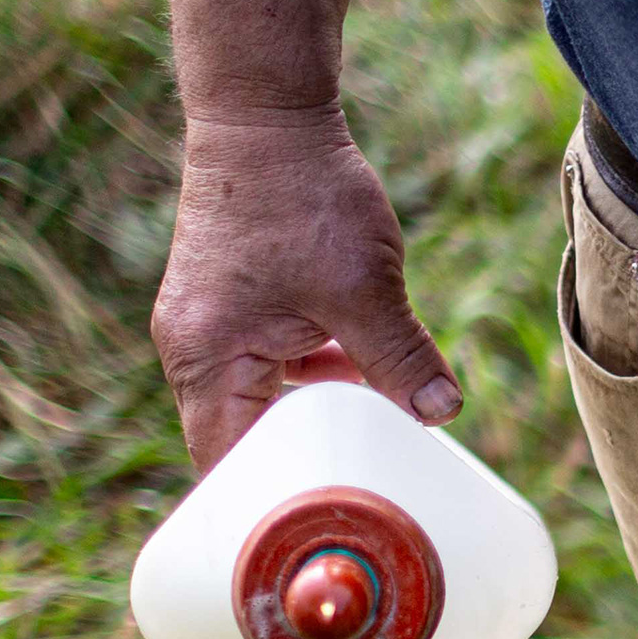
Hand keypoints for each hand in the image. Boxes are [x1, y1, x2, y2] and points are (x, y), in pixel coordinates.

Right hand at [150, 106, 460, 472]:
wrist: (266, 112)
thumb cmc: (300, 193)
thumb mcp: (363, 286)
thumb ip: (401, 358)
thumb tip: (442, 414)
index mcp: (203, 359)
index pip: (226, 464)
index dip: (271, 501)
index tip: (322, 525)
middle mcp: (195, 352)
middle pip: (249, 440)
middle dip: (310, 460)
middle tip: (370, 487)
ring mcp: (215, 330)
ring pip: (273, 402)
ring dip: (326, 413)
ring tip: (382, 428)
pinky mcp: (241, 310)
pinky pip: (281, 366)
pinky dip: (324, 375)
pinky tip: (371, 370)